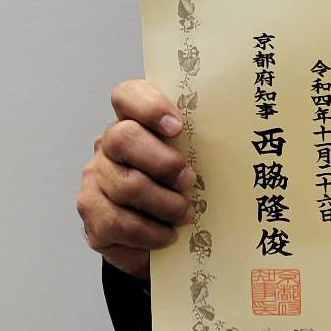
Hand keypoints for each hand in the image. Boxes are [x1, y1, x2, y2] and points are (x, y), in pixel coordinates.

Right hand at [77, 80, 194, 279]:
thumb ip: (200, 144)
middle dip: (163, 162)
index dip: (150, 106)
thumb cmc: (178, 188)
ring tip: (185, 215)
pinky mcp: (92, 216)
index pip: (127, 95)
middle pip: (124, 138)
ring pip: (126, 185)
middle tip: (189, 181)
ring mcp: (94, 180)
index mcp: (133, 121)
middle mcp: (107, 146)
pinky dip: (150, 233)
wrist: (154, 235)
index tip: (177, 127)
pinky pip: (119, 224)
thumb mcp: (191, 160)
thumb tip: (237, 142)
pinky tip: (167, 236)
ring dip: (164, 204)